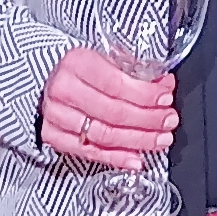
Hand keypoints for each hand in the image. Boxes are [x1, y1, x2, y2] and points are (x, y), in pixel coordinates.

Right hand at [39, 47, 177, 171]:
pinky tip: (136, 159)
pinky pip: (90, 153)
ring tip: (160, 139)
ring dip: (138, 140)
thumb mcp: (104, 56)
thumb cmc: (82, 68)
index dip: (145, 94)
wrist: (48, 79)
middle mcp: (63, 89)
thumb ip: (131, 69)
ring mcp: (56, 115)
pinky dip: (117, 158)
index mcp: (76, 62)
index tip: (165, 97)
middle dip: (147, 119)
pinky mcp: (53, 136)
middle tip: (168, 121)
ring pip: (104, 135)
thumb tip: (163, 84)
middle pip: (113, 112)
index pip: (116, 84)